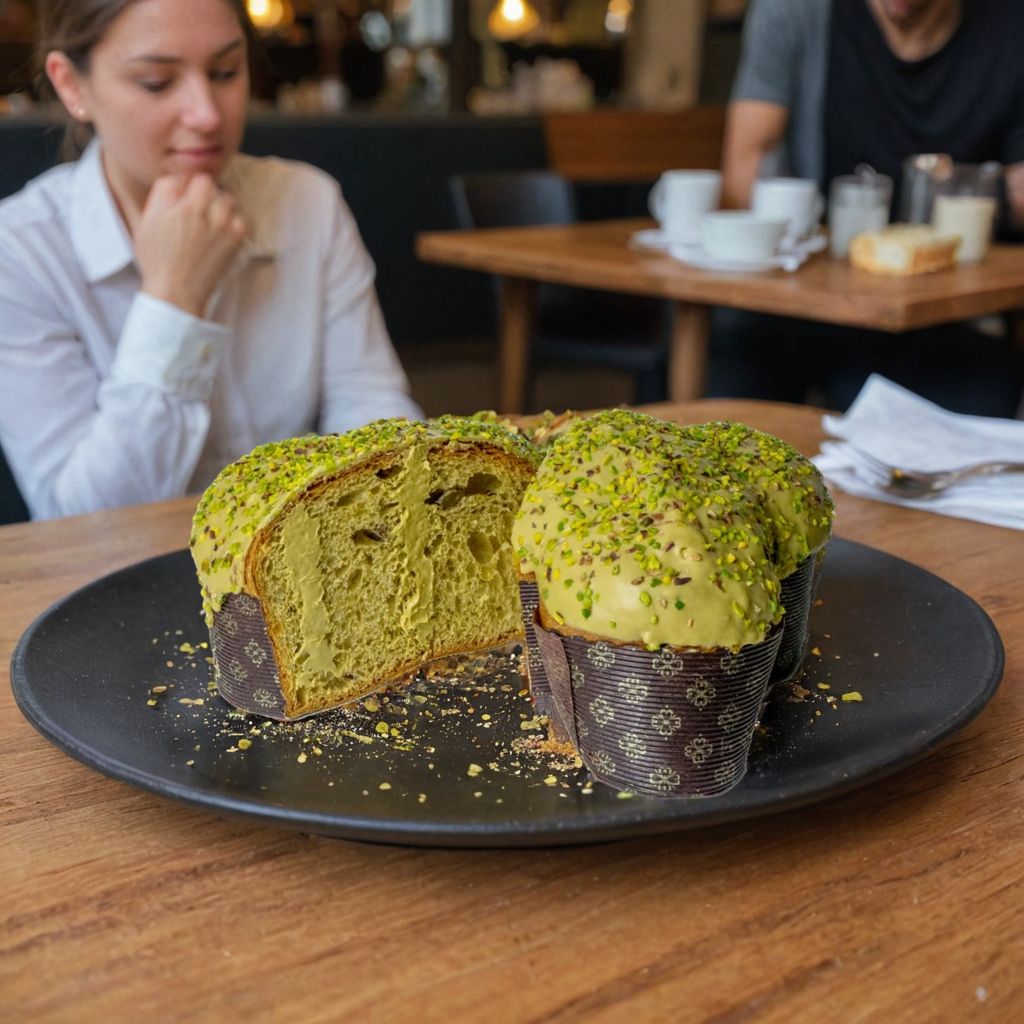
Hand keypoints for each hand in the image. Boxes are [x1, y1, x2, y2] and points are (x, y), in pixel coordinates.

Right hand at [135, 174, 247, 317]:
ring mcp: (219, 224)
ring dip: (221, 206)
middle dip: (204, 193)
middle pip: (207, 182)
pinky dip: (234, 223)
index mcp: (173, 205)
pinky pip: (241, 219)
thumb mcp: (147, 223)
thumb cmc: (158, 261)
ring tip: (211, 222)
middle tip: (199, 209)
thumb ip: (162, 195)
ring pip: (226, 198)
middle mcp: (197, 211)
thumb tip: (179, 180)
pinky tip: (222, 234)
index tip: (187, 195)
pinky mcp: (234, 238)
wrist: (177, 292)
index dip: (187, 185)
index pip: (185, 176)